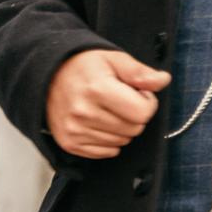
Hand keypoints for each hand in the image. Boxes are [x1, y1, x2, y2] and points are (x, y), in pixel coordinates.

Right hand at [45, 49, 170, 158]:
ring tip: (107, 109)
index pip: (143, 112)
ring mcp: (75, 130)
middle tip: (121, 100)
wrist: (48, 76)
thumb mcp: (114, 59)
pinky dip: (109, 140)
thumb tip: (163, 81)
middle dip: (135, 115)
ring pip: (122, 142)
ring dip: (122, 127)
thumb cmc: (84, 66)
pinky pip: (107, 152)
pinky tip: (99, 121)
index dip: (147, 101)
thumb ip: (140, 72)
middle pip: (134, 129)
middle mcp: (84, 112)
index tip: (138, 92)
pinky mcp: (70, 143)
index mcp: (98, 89)